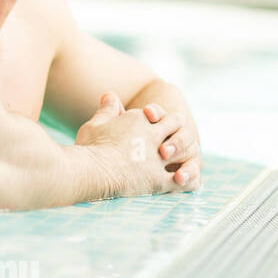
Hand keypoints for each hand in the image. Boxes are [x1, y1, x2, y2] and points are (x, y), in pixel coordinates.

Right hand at [74, 91, 190, 197]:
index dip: (160, 118)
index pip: (160, 114)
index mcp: (139, 120)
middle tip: (174, 142)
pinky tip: (185, 182)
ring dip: (187, 155)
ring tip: (182, 161)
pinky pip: (182, 181)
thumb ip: (107, 111)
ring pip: (187, 152)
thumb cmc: (89, 148)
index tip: (156, 124)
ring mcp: (158, 159)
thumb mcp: (95, 125)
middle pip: (178, 127)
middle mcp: (153, 136)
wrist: (90, 172)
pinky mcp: (159, 181)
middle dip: (179, 133)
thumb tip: (110, 95)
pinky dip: (187, 180)